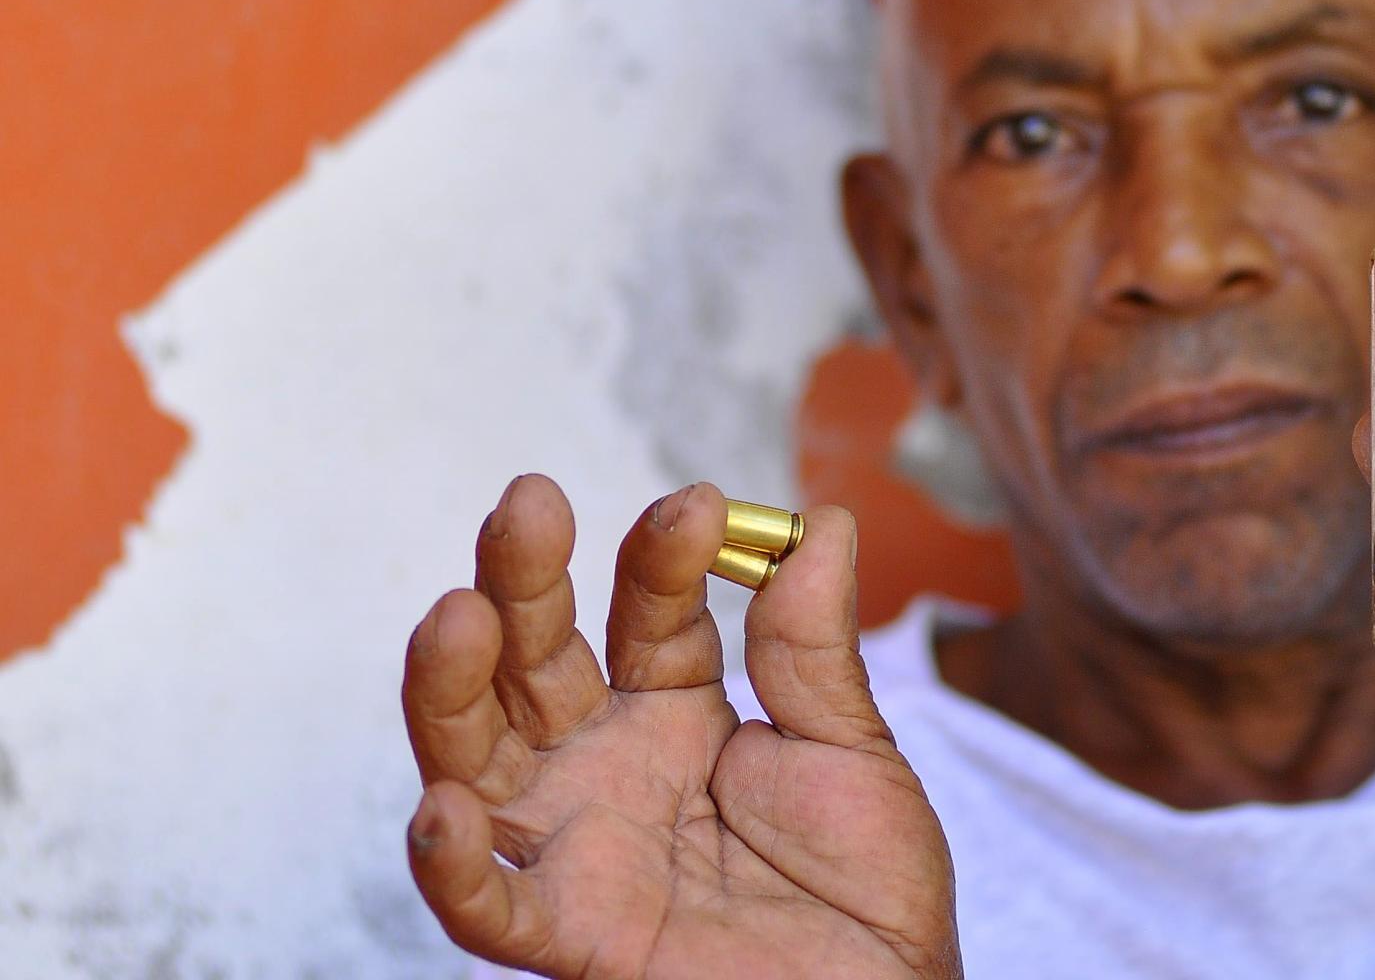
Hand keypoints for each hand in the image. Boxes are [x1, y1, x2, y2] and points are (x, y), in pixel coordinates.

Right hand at [400, 476, 960, 978]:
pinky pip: (493, 905)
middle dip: (526, 581)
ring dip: (453, 688)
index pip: (649, 613)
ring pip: (481, 757)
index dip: (663, 558)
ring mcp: (579, 843)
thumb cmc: (867, 895)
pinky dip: (456, 866)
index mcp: (678, 713)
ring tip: (458, 616)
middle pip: (538, 661)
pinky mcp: (572, 932)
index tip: (698, 507)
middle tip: (528, 505)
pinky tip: (442, 812)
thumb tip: (820, 521)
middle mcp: (608, 765)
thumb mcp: (851, 753)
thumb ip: (815, 648)